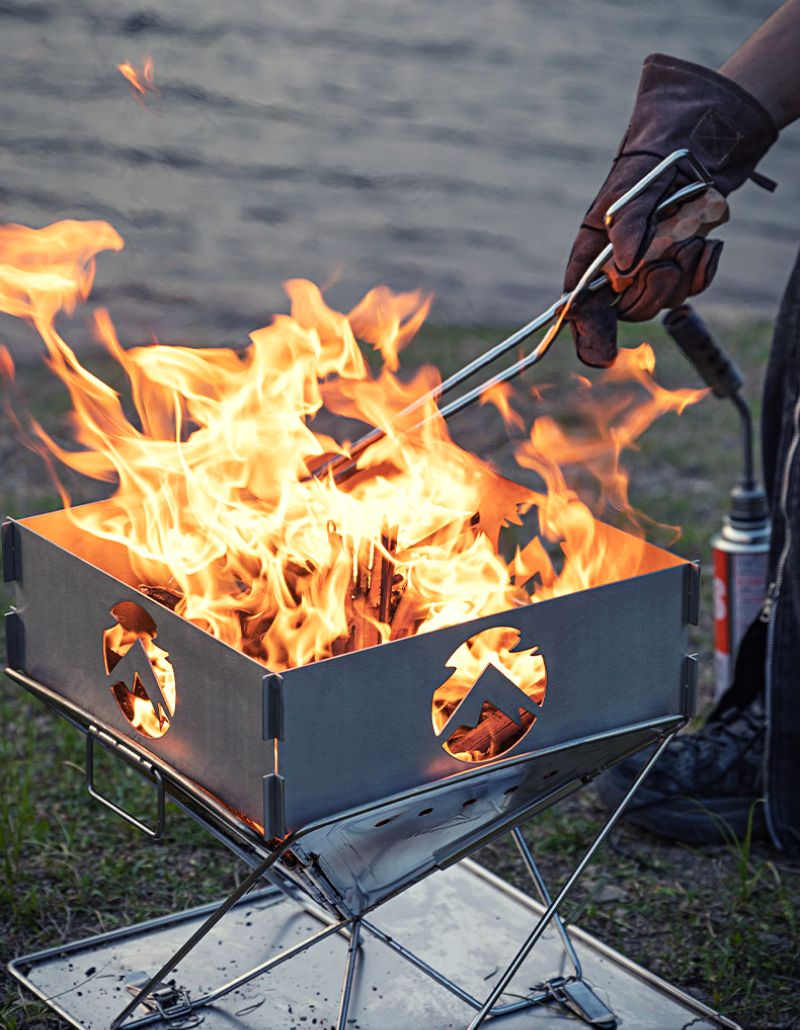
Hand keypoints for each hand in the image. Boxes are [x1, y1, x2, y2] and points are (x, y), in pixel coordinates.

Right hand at [565, 54, 776, 367]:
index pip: (581, 305)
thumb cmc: (654, 159)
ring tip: (689, 236)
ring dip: (681, 273)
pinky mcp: (682, 265)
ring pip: (664, 301)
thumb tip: (623, 269)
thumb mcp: (635, 187)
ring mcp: (652, 269)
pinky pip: (693, 288)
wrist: (698, 141)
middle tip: (664, 260)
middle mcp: (618, 268)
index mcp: (592, 253)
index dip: (588, 334)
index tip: (601, 356)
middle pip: (627, 310)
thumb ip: (627, 225)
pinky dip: (703, 269)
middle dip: (649, 292)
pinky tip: (707, 242)